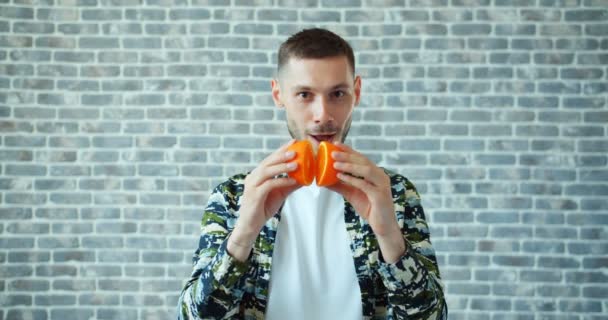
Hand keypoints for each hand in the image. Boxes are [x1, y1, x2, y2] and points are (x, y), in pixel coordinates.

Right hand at [229, 139, 300, 259]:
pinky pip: (269, 185)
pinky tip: (292, 180)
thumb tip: (305, 178)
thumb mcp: (280, 194)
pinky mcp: (254, 195)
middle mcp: (253, 177)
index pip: (270, 159)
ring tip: (296, 163)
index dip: (281, 150)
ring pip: (267, 171)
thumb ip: (290, 185)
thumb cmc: (263, 208)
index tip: (293, 142)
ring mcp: (252, 185)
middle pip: (268, 162)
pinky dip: (281, 181)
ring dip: (282, 166)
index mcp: (258, 175)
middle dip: (281, 154)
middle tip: (295, 149)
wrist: (250, 225)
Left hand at [326, 142, 405, 262]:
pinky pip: (365, 184)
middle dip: (348, 155)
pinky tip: (341, 176)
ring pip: (366, 170)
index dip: (349, 150)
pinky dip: (352, 179)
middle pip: (363, 161)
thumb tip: (323, 180)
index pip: (361, 158)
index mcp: (375, 173)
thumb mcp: (351, 194)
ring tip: (335, 164)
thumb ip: (340, 185)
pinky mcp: (380, 195)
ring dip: (350, 165)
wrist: (383, 225)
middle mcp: (380, 176)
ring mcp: (382, 184)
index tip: (336, 144)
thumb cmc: (369, 208)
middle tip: (332, 152)